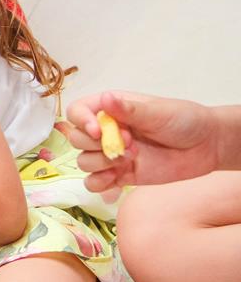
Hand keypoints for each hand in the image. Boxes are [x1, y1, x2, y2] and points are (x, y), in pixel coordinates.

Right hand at [64, 91, 219, 190]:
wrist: (206, 146)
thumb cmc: (183, 120)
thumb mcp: (158, 112)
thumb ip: (130, 110)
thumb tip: (107, 98)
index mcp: (109, 109)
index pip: (77, 111)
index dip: (81, 121)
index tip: (98, 131)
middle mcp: (105, 131)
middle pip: (76, 139)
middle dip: (98, 145)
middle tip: (130, 144)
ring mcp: (111, 154)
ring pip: (83, 162)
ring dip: (101, 164)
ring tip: (131, 159)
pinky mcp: (119, 175)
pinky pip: (94, 183)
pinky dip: (99, 183)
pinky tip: (116, 179)